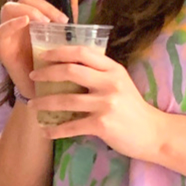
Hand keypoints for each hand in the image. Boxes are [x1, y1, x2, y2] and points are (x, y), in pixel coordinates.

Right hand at [0, 0, 72, 100]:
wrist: (43, 91)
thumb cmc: (52, 64)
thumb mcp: (63, 40)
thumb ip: (67, 20)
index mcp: (34, 14)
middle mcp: (19, 19)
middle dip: (45, 5)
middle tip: (61, 21)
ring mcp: (9, 31)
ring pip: (11, 7)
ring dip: (30, 11)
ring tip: (46, 24)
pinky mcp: (2, 45)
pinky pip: (1, 29)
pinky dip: (12, 23)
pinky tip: (25, 22)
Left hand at [34, 49, 163, 159]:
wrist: (152, 133)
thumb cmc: (132, 107)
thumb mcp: (120, 83)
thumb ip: (99, 73)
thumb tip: (68, 65)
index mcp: (113, 69)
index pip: (82, 53)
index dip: (59, 52)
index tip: (43, 55)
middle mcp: (110, 83)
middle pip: (70, 71)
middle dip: (46, 73)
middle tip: (32, 77)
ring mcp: (106, 103)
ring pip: (66, 100)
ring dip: (44, 103)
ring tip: (32, 105)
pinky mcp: (102, 124)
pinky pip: (71, 126)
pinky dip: (55, 130)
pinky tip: (46, 131)